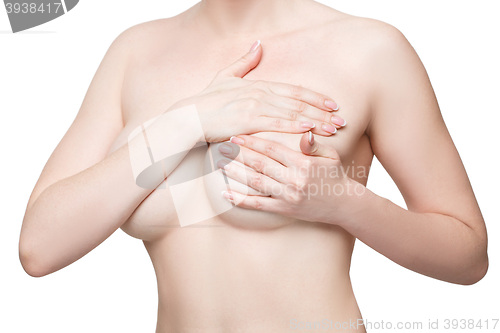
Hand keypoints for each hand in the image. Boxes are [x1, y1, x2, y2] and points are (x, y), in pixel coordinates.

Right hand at [172, 41, 345, 142]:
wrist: (188, 116)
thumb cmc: (205, 100)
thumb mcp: (226, 76)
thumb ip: (245, 61)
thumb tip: (259, 43)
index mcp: (259, 85)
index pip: (294, 91)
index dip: (315, 97)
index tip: (333, 104)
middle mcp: (260, 93)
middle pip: (299, 102)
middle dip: (323, 111)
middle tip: (342, 119)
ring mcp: (254, 106)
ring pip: (292, 113)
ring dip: (315, 121)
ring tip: (334, 129)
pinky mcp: (247, 120)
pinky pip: (276, 124)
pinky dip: (295, 126)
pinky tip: (310, 131)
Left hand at [216, 132, 364, 224]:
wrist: (343, 204)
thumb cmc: (335, 175)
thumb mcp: (329, 155)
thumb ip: (313, 144)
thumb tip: (303, 131)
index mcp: (302, 163)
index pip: (272, 149)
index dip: (252, 141)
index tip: (237, 135)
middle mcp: (293, 179)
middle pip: (259, 164)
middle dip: (239, 154)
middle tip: (222, 147)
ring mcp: (287, 196)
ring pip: (255, 182)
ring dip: (235, 173)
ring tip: (219, 165)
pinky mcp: (283, 209)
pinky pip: (258, 205)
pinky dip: (240, 200)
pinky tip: (226, 194)